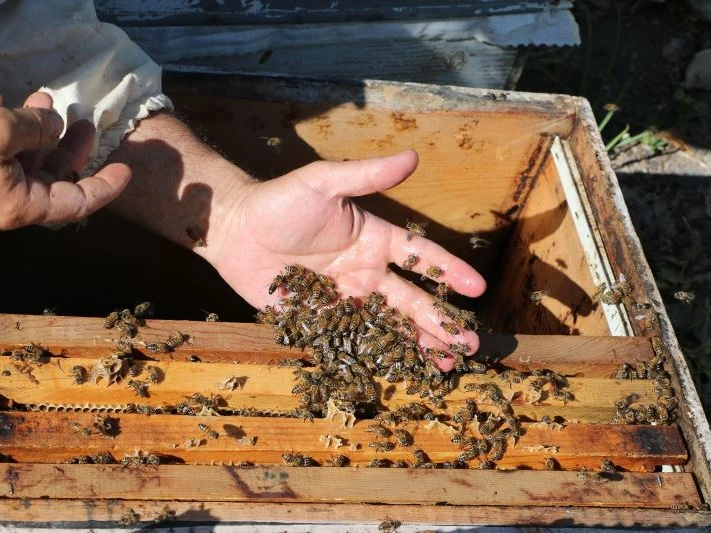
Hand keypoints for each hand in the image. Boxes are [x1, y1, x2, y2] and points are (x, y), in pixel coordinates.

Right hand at [0, 90, 131, 231]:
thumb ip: (35, 127)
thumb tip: (52, 124)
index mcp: (19, 206)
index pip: (76, 203)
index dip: (105, 186)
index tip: (125, 170)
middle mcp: (2, 205)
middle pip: (50, 179)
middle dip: (69, 146)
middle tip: (84, 122)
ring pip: (19, 161)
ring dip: (31, 130)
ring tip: (40, 99)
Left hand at [208, 150, 486, 369]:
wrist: (234, 231)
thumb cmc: (278, 202)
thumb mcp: (323, 182)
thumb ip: (366, 175)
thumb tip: (412, 156)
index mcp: (373, 240)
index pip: (420, 256)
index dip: (448, 271)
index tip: (476, 288)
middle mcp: (365, 272)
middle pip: (410, 301)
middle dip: (441, 322)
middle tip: (469, 345)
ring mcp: (344, 299)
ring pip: (388, 326)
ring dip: (417, 344)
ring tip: (446, 364)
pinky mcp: (319, 320)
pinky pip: (353, 340)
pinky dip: (377, 356)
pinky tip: (399, 371)